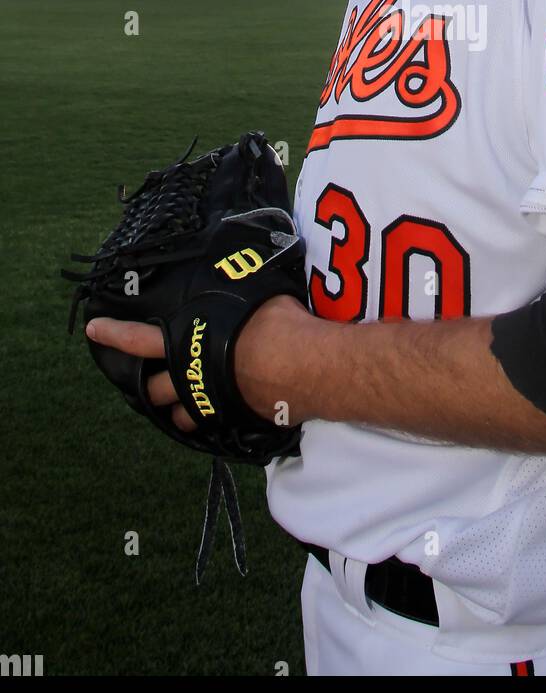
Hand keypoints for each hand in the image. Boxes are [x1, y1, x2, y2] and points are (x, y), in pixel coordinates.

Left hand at [86, 293, 315, 432]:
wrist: (303, 366)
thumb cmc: (276, 322)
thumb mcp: (250, 294)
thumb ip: (233, 292)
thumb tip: (239, 269)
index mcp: (186, 340)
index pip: (138, 338)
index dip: (114, 334)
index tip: (94, 330)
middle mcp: (190, 375)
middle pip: (153, 389)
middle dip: (148, 387)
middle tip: (149, 383)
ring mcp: (209, 402)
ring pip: (178, 416)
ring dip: (176, 411)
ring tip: (179, 406)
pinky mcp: (232, 419)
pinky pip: (211, 424)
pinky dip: (209, 419)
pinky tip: (218, 411)